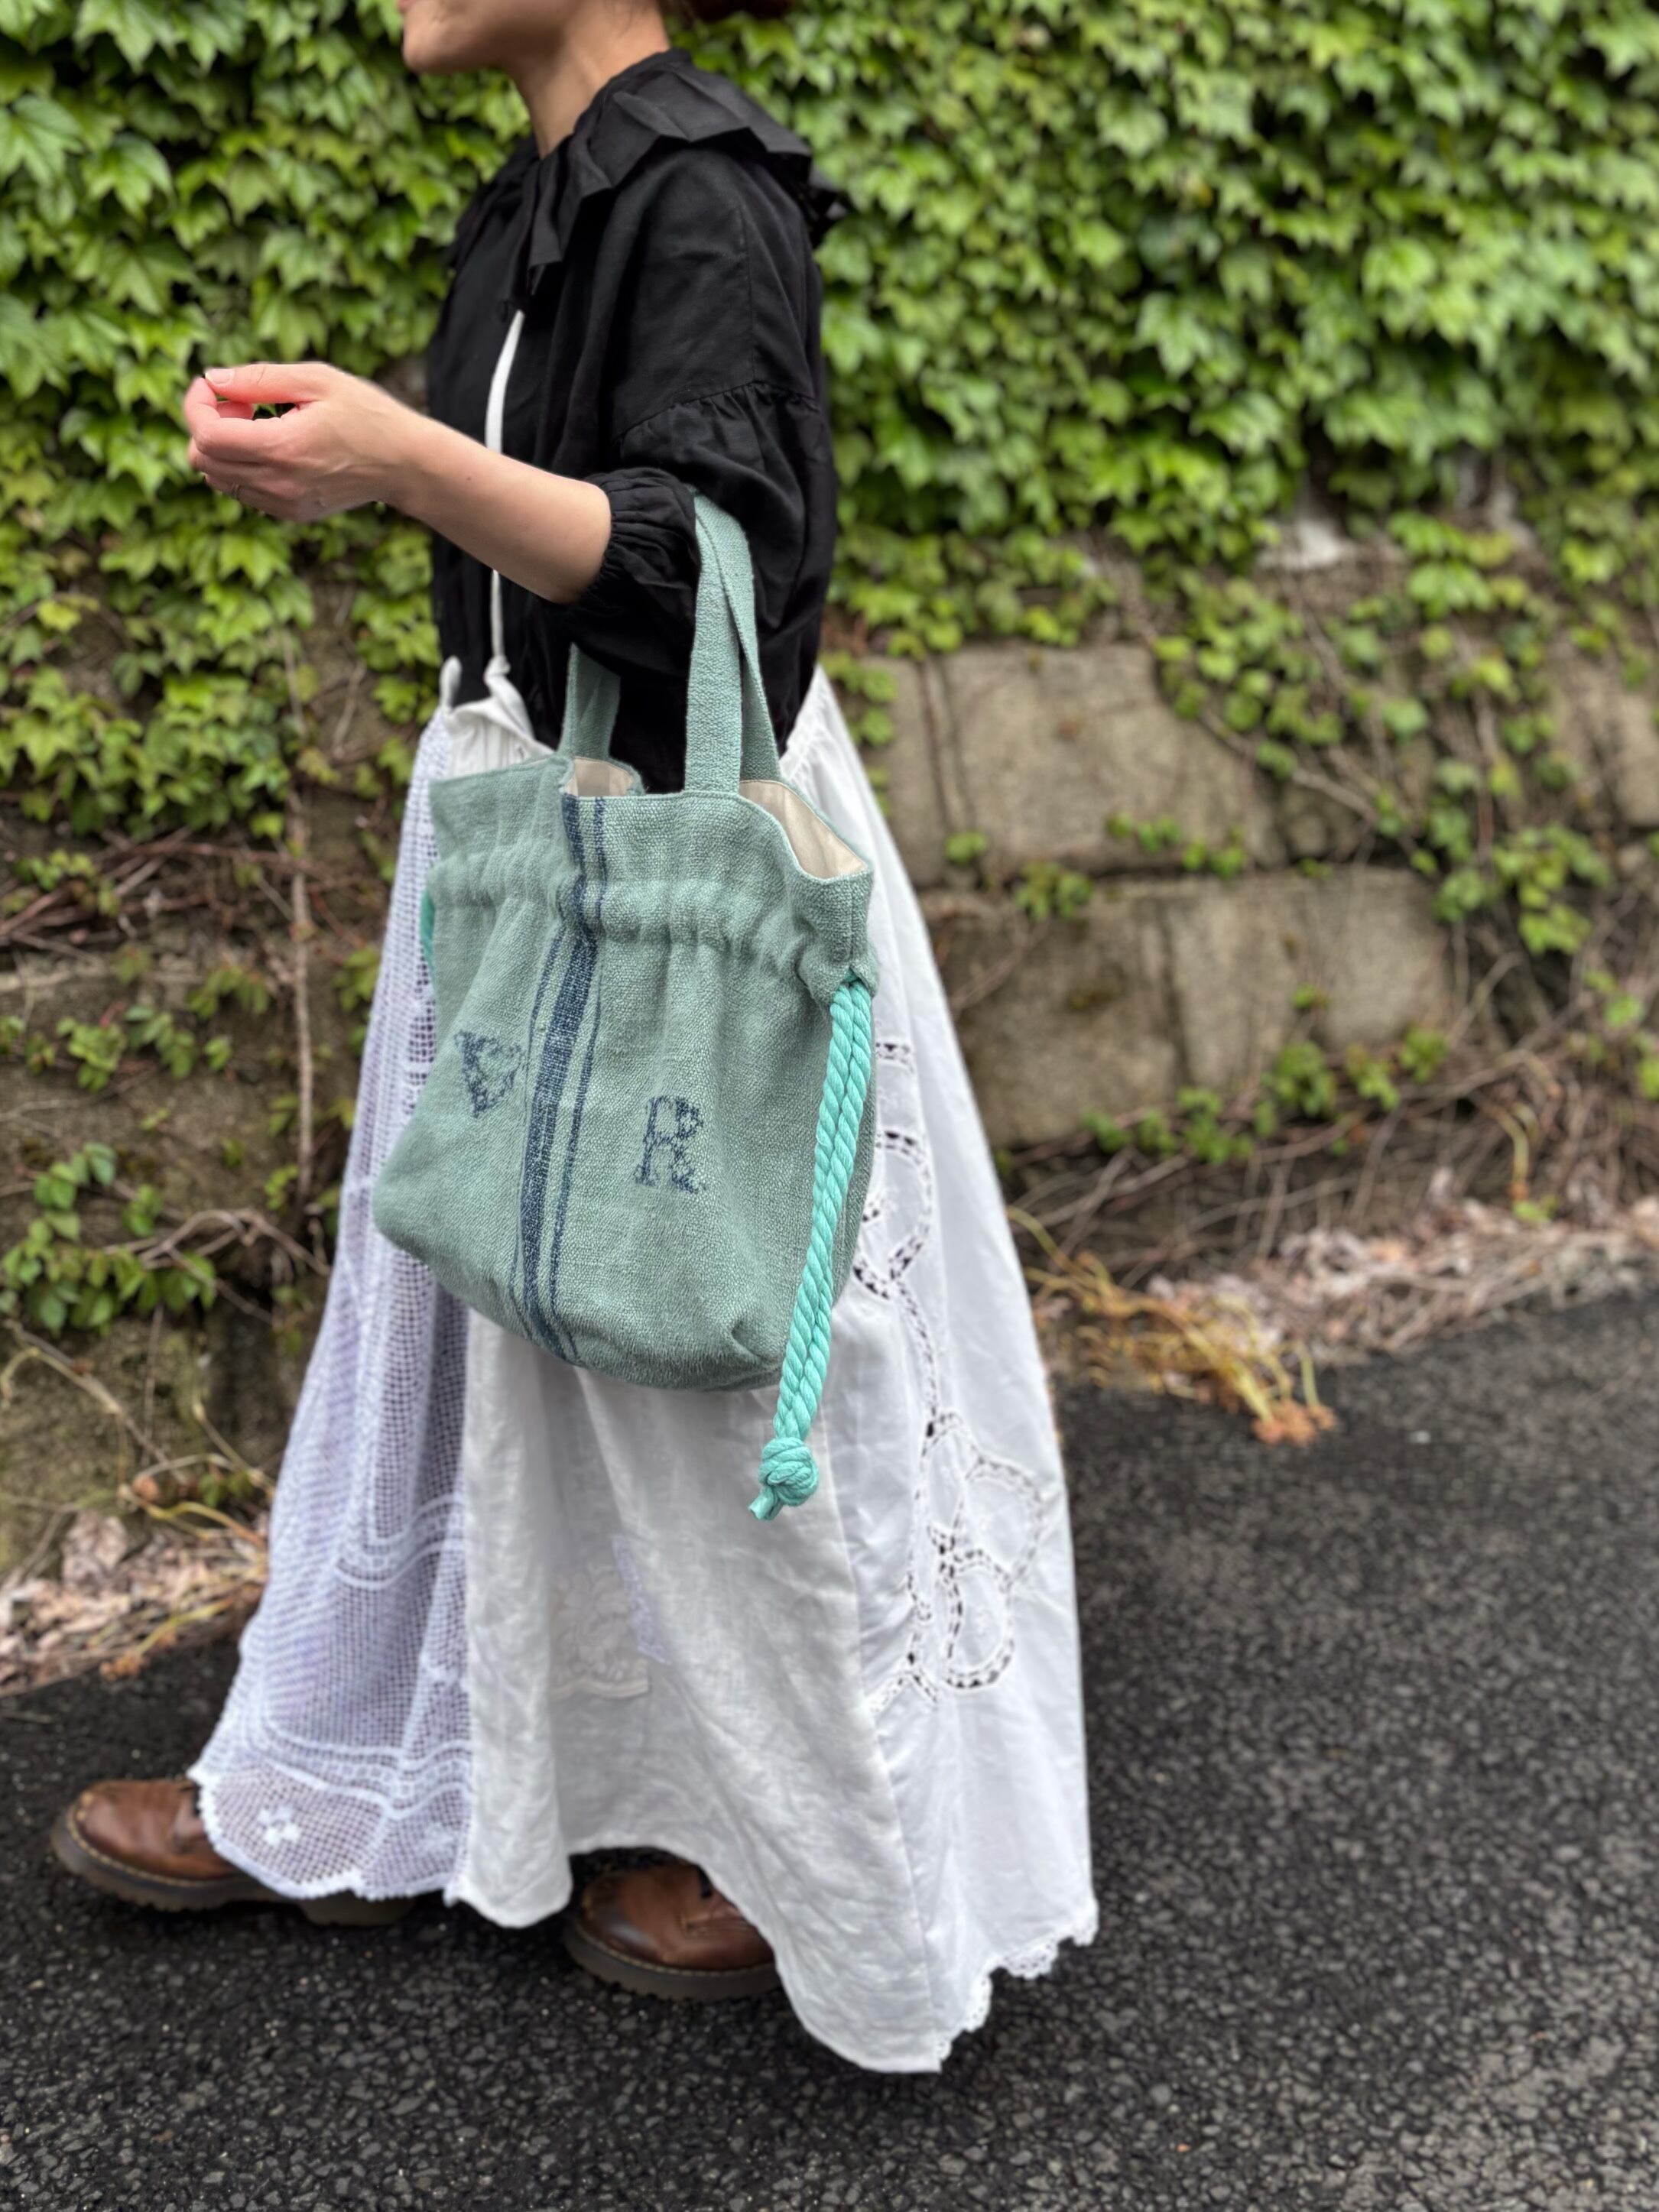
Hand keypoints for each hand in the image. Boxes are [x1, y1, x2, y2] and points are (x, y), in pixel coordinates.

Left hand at [183, 362, 418, 519]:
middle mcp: (278, 484)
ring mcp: (284, 504)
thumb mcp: (316, 379)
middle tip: (243, 405)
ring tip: (261, 425)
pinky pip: (242, 491)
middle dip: (207, 424)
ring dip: (223, 447)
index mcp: (283, 448)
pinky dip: (242, 466)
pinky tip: (275, 447)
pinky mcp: (291, 514)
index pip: (206, 436)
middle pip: (202, 460)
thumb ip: (257, 379)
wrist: (405, 465)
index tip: (215, 386)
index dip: (196, 405)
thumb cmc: (366, 413)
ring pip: (216, 479)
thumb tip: (211, 379)